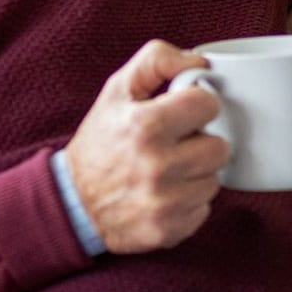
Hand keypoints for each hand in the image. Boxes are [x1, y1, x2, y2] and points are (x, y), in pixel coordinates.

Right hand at [65, 40, 230, 254]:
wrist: (72, 202)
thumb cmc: (100, 141)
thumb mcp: (117, 90)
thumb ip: (156, 61)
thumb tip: (200, 62)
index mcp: (146, 126)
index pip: (208, 105)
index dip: (198, 104)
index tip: (186, 111)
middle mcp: (157, 166)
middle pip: (220, 147)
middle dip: (201, 142)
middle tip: (178, 144)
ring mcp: (164, 202)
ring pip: (214, 180)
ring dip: (197, 174)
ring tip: (169, 169)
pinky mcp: (168, 230)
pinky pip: (204, 209)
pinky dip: (189, 201)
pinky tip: (166, 193)